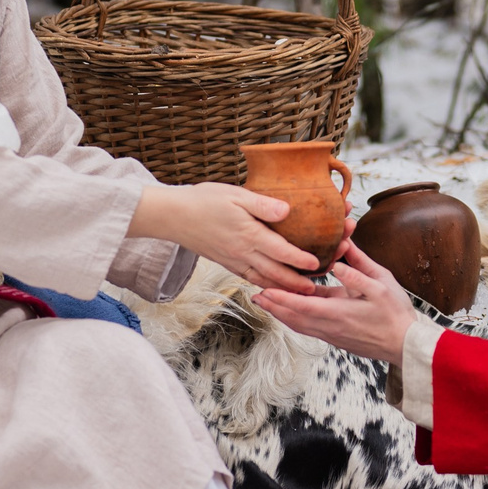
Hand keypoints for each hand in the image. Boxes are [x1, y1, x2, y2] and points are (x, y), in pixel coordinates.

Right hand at [128, 182, 321, 293]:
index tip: (315, 264)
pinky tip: (271, 285)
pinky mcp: (226, 263)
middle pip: (275, 273)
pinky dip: (263, 284)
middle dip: (295, 283)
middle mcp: (242, 252)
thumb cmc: (204, 201)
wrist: (172, 216)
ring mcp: (233, 261)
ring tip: (297, 293)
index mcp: (248, 234)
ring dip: (282, 288)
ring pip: (262, 279)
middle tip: (313, 291)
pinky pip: (249, 277)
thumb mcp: (236, 194)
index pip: (280, 251)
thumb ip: (263, 204)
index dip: (300, 259)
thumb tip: (287, 210)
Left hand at [255, 241, 416, 362]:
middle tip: (255, 295)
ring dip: (281, 313)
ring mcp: (332, 335)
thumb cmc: (396, 314)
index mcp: (339, 313)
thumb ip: (357, 270)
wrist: (405, 345)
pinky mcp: (335, 338)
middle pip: (293, 318)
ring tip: (266, 302)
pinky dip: (294, 319)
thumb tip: (337, 259)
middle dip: (273, 306)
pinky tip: (290, 311)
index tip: (264, 288)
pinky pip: (308, 328)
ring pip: (299, 325)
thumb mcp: (381, 285)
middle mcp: (331, 327)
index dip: (281, 297)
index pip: (302, 305)